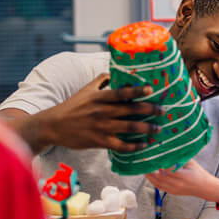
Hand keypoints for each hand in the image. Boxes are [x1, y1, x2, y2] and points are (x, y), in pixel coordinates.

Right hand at [37, 73, 163, 151]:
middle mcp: (102, 111)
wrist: (54, 126)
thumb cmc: (72, 106)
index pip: (121, 92)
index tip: (151, 89)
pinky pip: (121, 145)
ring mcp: (101, 127)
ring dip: (146, 128)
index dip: (137, 90)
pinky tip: (144, 145)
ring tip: (157, 129)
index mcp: (99, 97)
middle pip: (130, 110)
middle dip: (150, 110)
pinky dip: (133, 146)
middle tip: (163, 111)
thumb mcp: (85, 90)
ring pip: (129, 127)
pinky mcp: (99, 141)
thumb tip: (116, 72)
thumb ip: (101, 80)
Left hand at [145, 159, 218, 202]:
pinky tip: (149, 176)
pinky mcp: (172, 193)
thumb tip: (168, 149)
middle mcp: (178, 184)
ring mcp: (175, 190)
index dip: (159, 164)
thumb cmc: (198, 172)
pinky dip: (153, 182)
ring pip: (158, 183)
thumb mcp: (191, 163)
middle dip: (151, 170)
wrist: (204, 188)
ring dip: (150, 176)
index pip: (168, 170)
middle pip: (160, 177)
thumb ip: (179, 157)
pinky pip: (160, 187)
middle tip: (144, 162)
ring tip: (144, 168)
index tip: (153, 157)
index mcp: (184, 176)